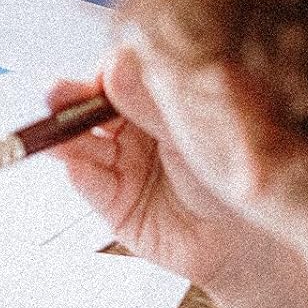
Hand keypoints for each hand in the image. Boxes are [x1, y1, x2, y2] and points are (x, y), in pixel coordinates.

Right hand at [49, 49, 307, 307]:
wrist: (255, 244)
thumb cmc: (238, 180)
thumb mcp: (194, 134)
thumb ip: (151, 104)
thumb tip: (115, 63)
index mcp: (158, 105)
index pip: (118, 78)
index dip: (102, 76)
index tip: (98, 76)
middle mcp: (136, 131)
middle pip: (91, 109)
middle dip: (70, 100)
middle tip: (55, 94)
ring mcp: (122, 166)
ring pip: (83, 145)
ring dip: (63, 137)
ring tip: (52, 133)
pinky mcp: (114, 204)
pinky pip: (90, 185)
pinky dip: (79, 173)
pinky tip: (74, 164)